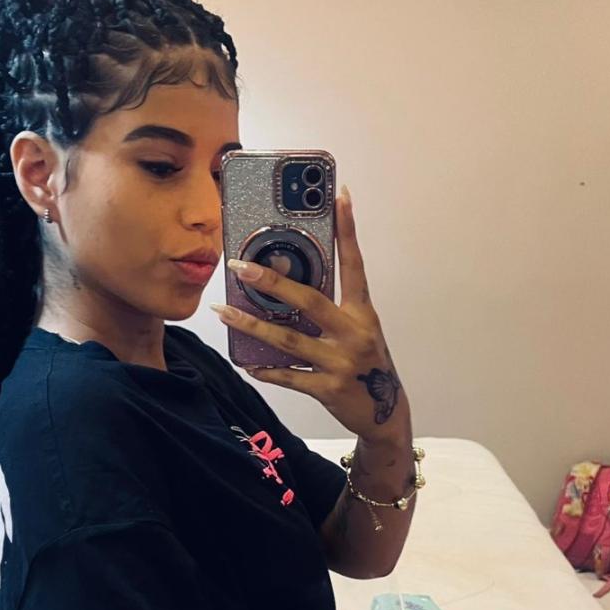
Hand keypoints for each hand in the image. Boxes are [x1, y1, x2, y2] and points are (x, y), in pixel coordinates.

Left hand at [209, 189, 406, 436]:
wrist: (385, 413)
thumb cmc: (366, 364)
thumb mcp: (359, 330)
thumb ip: (333, 309)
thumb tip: (289, 286)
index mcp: (363, 313)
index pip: (354, 264)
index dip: (347, 230)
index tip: (340, 196)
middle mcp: (353, 333)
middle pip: (308, 301)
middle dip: (271, 282)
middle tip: (239, 266)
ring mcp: (340, 362)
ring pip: (289, 340)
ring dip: (252, 325)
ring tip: (224, 312)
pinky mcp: (328, 389)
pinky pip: (290, 377)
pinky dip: (267, 370)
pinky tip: (247, 363)